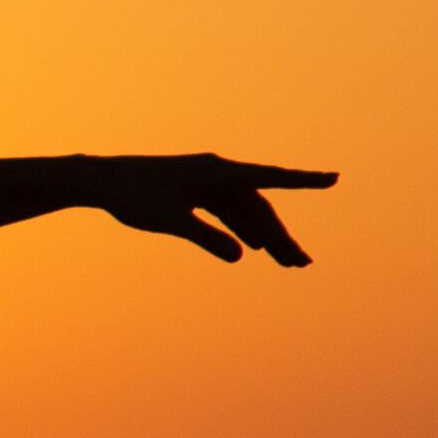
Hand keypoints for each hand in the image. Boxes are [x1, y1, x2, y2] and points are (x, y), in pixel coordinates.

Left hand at [58, 154, 333, 266]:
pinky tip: (255, 249)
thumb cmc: (133, 197)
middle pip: (260, 206)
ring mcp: (208, 182)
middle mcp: (218, 173)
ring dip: (265, 236)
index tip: (335, 178)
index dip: (304, 180)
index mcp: (218, 172)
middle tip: (302, 264)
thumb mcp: (171, 221)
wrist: (102, 180)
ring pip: (246, 211)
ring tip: (288, 263)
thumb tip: (240, 256)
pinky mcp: (196, 191)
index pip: (271, 178)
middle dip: (282, 236)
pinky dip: (243, 229)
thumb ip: (206, 237)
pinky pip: (228, 211)